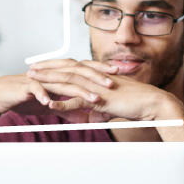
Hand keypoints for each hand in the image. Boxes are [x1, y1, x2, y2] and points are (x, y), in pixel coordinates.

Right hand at [0, 64, 115, 134]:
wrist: (0, 95)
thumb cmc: (24, 98)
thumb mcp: (50, 106)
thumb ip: (67, 110)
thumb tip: (84, 118)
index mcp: (59, 76)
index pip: (83, 70)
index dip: (100, 70)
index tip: (118, 73)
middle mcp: (52, 75)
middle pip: (77, 73)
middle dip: (96, 77)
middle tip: (112, 83)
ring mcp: (40, 80)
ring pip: (62, 83)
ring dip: (79, 91)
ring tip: (93, 99)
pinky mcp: (26, 87)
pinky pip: (37, 91)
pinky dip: (44, 96)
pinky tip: (52, 104)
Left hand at [26, 59, 175, 121]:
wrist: (152, 104)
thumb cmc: (135, 104)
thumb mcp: (112, 106)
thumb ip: (99, 110)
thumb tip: (91, 117)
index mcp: (97, 76)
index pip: (73, 67)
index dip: (56, 66)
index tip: (42, 66)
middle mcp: (95, 77)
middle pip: (66, 69)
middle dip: (47, 68)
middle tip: (31, 68)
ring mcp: (97, 87)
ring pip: (69, 81)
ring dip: (49, 80)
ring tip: (33, 80)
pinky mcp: (101, 99)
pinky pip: (79, 101)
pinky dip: (64, 103)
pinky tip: (50, 105)